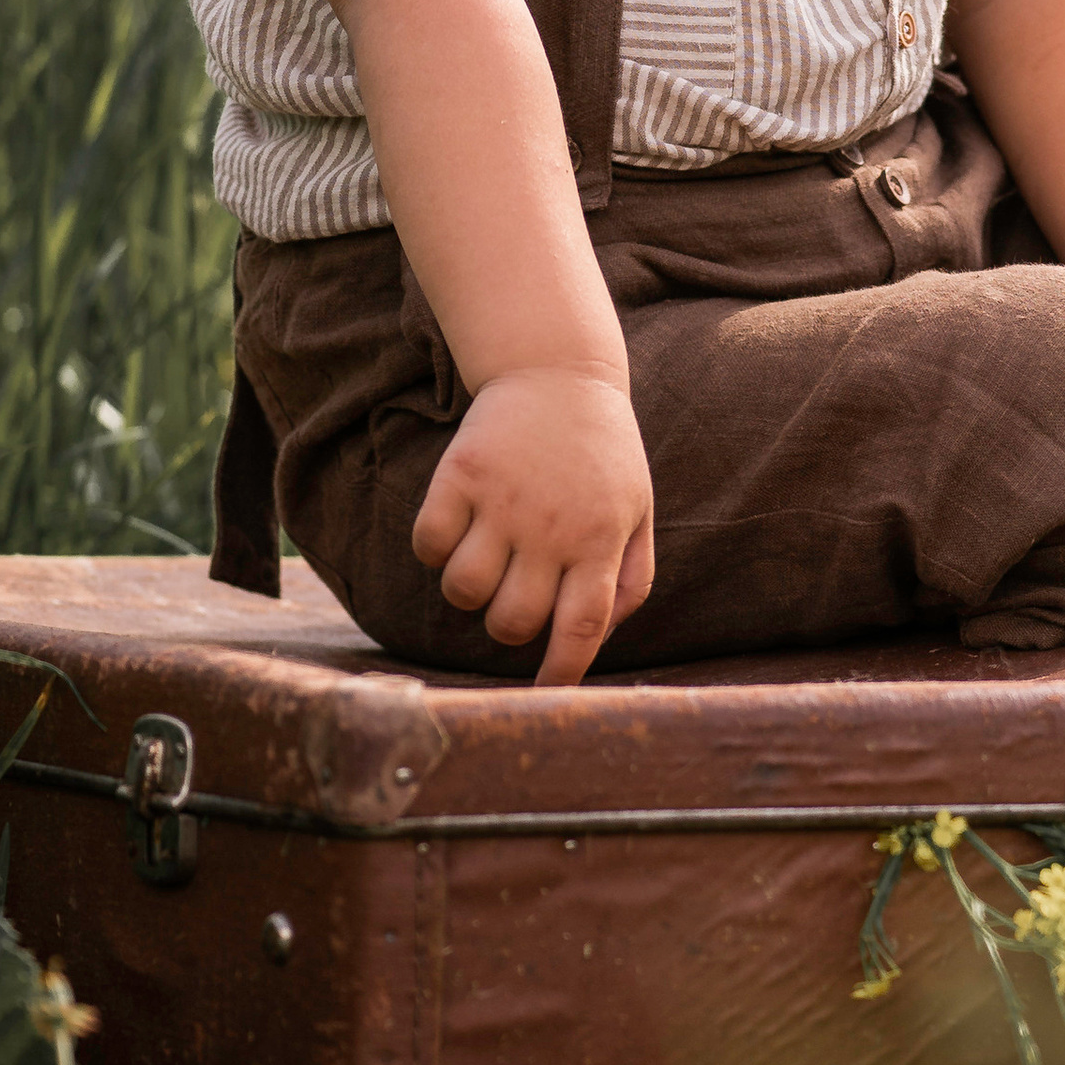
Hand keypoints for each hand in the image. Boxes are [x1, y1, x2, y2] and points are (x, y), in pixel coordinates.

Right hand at [410, 366, 655, 687]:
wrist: (559, 372)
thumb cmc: (602, 455)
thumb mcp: (637, 510)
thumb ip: (630, 579)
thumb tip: (597, 641)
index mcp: (601, 539)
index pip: (580, 628)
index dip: (561, 673)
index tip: (546, 692)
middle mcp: (551, 525)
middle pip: (512, 622)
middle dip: (508, 630)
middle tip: (512, 601)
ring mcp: (502, 500)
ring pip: (462, 591)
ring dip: (468, 591)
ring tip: (485, 561)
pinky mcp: (460, 474)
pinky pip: (427, 544)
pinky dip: (433, 551)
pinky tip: (455, 531)